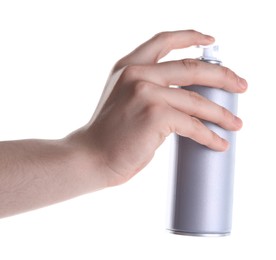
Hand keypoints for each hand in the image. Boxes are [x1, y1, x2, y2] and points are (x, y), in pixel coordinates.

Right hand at [71, 30, 246, 186]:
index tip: (209, 41)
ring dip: (221, 113)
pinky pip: (192, 125)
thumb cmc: (109, 134)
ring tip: (235, 123)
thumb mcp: (125, 99)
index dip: (190, 37)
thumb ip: (150, 90)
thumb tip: (184, 99)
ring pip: (196, 101)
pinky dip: (209, 135)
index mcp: (128, 67)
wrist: (90, 156)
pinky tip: (218, 142)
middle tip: (240, 85)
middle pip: (191, 68)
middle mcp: (137, 74)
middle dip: (222, 76)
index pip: (164, 41)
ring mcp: (146, 92)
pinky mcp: (155, 115)